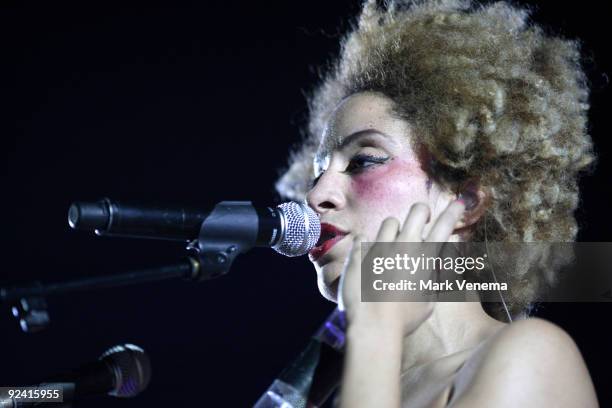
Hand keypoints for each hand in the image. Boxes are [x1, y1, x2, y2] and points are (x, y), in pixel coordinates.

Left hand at [338, 199, 466, 336]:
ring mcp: (380, 247)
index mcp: (425, 259)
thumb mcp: (427, 304)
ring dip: (393, 230)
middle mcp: (404, 247)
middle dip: (422, 212)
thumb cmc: (404, 319)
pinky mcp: (360, 253)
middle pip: (418, 211)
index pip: (444, 226)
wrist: (372, 325)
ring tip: (391, 245)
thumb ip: (430, 284)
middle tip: (422, 219)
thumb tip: (430, 274)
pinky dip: (366, 246)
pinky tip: (365, 259)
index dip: (453, 212)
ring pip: (390, 221)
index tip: (459, 202)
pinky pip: (363, 238)